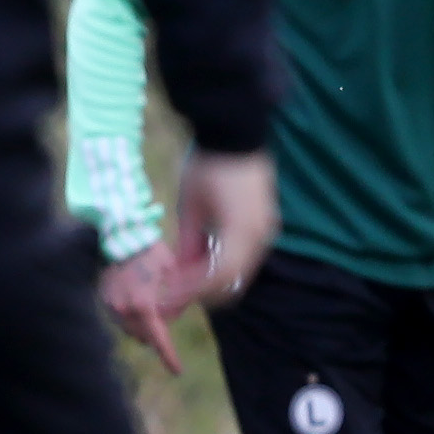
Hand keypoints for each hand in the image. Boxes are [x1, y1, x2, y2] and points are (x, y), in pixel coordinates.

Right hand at [99, 242, 198, 370]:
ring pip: (129, 329)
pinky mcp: (103, 298)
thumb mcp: (173, 274)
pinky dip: (130, 317)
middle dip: (155, 336)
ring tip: (151, 310)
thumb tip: (173, 321)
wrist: (121, 236)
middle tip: (166, 325)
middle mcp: (125, 309)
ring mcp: (111, 305)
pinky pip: (119, 318)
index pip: (158, 339)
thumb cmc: (152, 252)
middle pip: (143, 337)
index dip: (169, 357)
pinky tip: (137, 302)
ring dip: (142, 327)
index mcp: (144, 305)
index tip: (177, 371)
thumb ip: (176, 302)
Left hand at [162, 150, 275, 334]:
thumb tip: (179, 272)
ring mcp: (266, 231)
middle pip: (233, 280)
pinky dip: (222, 266)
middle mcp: (260, 236)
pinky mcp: (264, 225)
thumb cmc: (207, 166)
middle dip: (201, 292)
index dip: (191, 291)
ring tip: (180, 281)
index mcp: (241, 231)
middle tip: (172, 295)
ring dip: (211, 280)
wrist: (236, 135)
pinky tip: (197, 264)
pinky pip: (244, 257)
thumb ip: (188, 242)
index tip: (167, 297)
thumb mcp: (189, 206)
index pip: (218, 277)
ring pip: (239, 271)